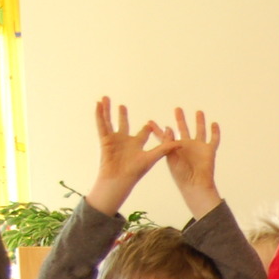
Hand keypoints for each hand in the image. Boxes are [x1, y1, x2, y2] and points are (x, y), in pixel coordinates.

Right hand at [87, 97, 171, 213]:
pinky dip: (99, 114)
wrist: (119, 179)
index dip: (148, 128)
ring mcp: (114, 140)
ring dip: (107, 110)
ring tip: (105, 98)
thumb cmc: (136, 172)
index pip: (143, 133)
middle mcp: (125, 141)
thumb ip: (165, 149)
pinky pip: (101, 124)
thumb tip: (181, 143)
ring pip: (109, 121)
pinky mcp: (105, 140)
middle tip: (122, 106)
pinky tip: (98, 104)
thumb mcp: (152, 158)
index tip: (150, 123)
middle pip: (123, 125)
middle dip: (123, 116)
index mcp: (137, 145)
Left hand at [163, 107, 221, 217]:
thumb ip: (168, 142)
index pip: (165, 136)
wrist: (195, 183)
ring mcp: (198, 147)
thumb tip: (168, 127)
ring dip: (199, 122)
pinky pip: (213, 139)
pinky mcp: (209, 150)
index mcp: (175, 148)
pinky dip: (215, 132)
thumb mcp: (170, 157)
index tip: (149, 122)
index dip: (157, 130)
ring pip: (200, 131)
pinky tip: (214, 124)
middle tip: (177, 109)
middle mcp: (186, 146)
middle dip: (180, 119)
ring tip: (198, 112)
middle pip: (183, 129)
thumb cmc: (181, 174)